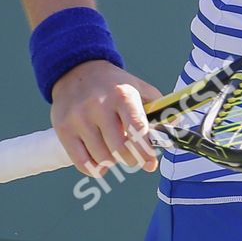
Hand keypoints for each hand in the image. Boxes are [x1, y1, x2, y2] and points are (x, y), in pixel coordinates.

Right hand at [50, 60, 165, 177]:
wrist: (76, 71)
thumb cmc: (113, 84)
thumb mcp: (138, 87)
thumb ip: (158, 107)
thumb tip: (178, 124)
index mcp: (123, 94)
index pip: (137, 127)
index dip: (146, 150)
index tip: (151, 164)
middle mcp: (99, 105)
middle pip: (119, 148)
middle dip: (132, 159)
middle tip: (135, 159)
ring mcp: (79, 118)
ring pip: (101, 157)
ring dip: (113, 163)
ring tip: (116, 155)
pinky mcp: (63, 129)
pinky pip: (80, 161)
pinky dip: (94, 169)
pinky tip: (101, 165)